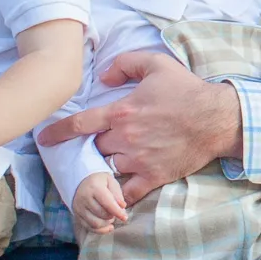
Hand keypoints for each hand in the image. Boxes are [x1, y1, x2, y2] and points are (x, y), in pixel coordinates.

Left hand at [35, 52, 240, 204]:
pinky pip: (128, 192)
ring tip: (114, 162)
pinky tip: (116, 195)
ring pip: (109, 167)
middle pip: (95, 147)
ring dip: (108, 165)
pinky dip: (119, 195)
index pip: (80, 124)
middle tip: (105, 142)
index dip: (58, 132)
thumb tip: (103, 75)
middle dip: (95, 145)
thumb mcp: (156, 63)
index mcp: (122, 111)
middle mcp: (125, 138)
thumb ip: (124, 64)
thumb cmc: (187, 90)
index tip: (44, 139)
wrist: (217, 119)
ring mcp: (138, 160)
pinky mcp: (153, 176)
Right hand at [72, 171, 128, 233]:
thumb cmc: (99, 181)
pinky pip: (89, 228)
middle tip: (116, 212)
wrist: (80, 181)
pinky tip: (107, 226)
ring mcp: (79, 208)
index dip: (117, 212)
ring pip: (95, 223)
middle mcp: (84, 198)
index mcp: (94, 187)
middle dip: (112, 216)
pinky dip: (100, 230)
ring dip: (106, 223)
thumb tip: (122, 207)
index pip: (107, 203)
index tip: (125, 217)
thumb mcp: (111, 181)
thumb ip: (117, 194)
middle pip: (102, 214)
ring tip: (110, 217)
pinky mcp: (77, 215)